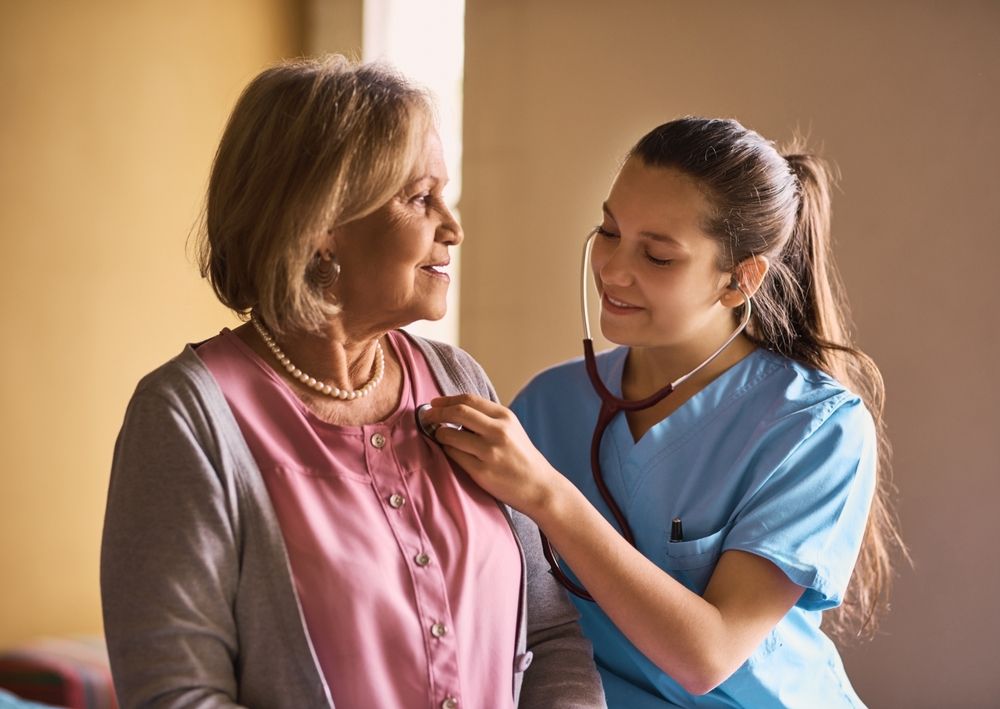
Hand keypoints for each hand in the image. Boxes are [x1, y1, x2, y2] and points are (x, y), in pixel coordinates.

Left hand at [420, 394, 562, 516]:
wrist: (539, 487)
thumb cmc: (522, 458)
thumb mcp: (512, 429)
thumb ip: (488, 419)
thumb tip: (455, 410)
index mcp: (505, 417)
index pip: (468, 399)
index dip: (446, 400)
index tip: (434, 403)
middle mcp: (498, 431)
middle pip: (457, 412)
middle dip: (436, 413)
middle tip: (426, 417)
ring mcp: (489, 452)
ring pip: (450, 434)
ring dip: (438, 434)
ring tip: (438, 436)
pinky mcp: (481, 472)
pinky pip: (453, 455)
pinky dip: (447, 450)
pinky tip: (449, 451)